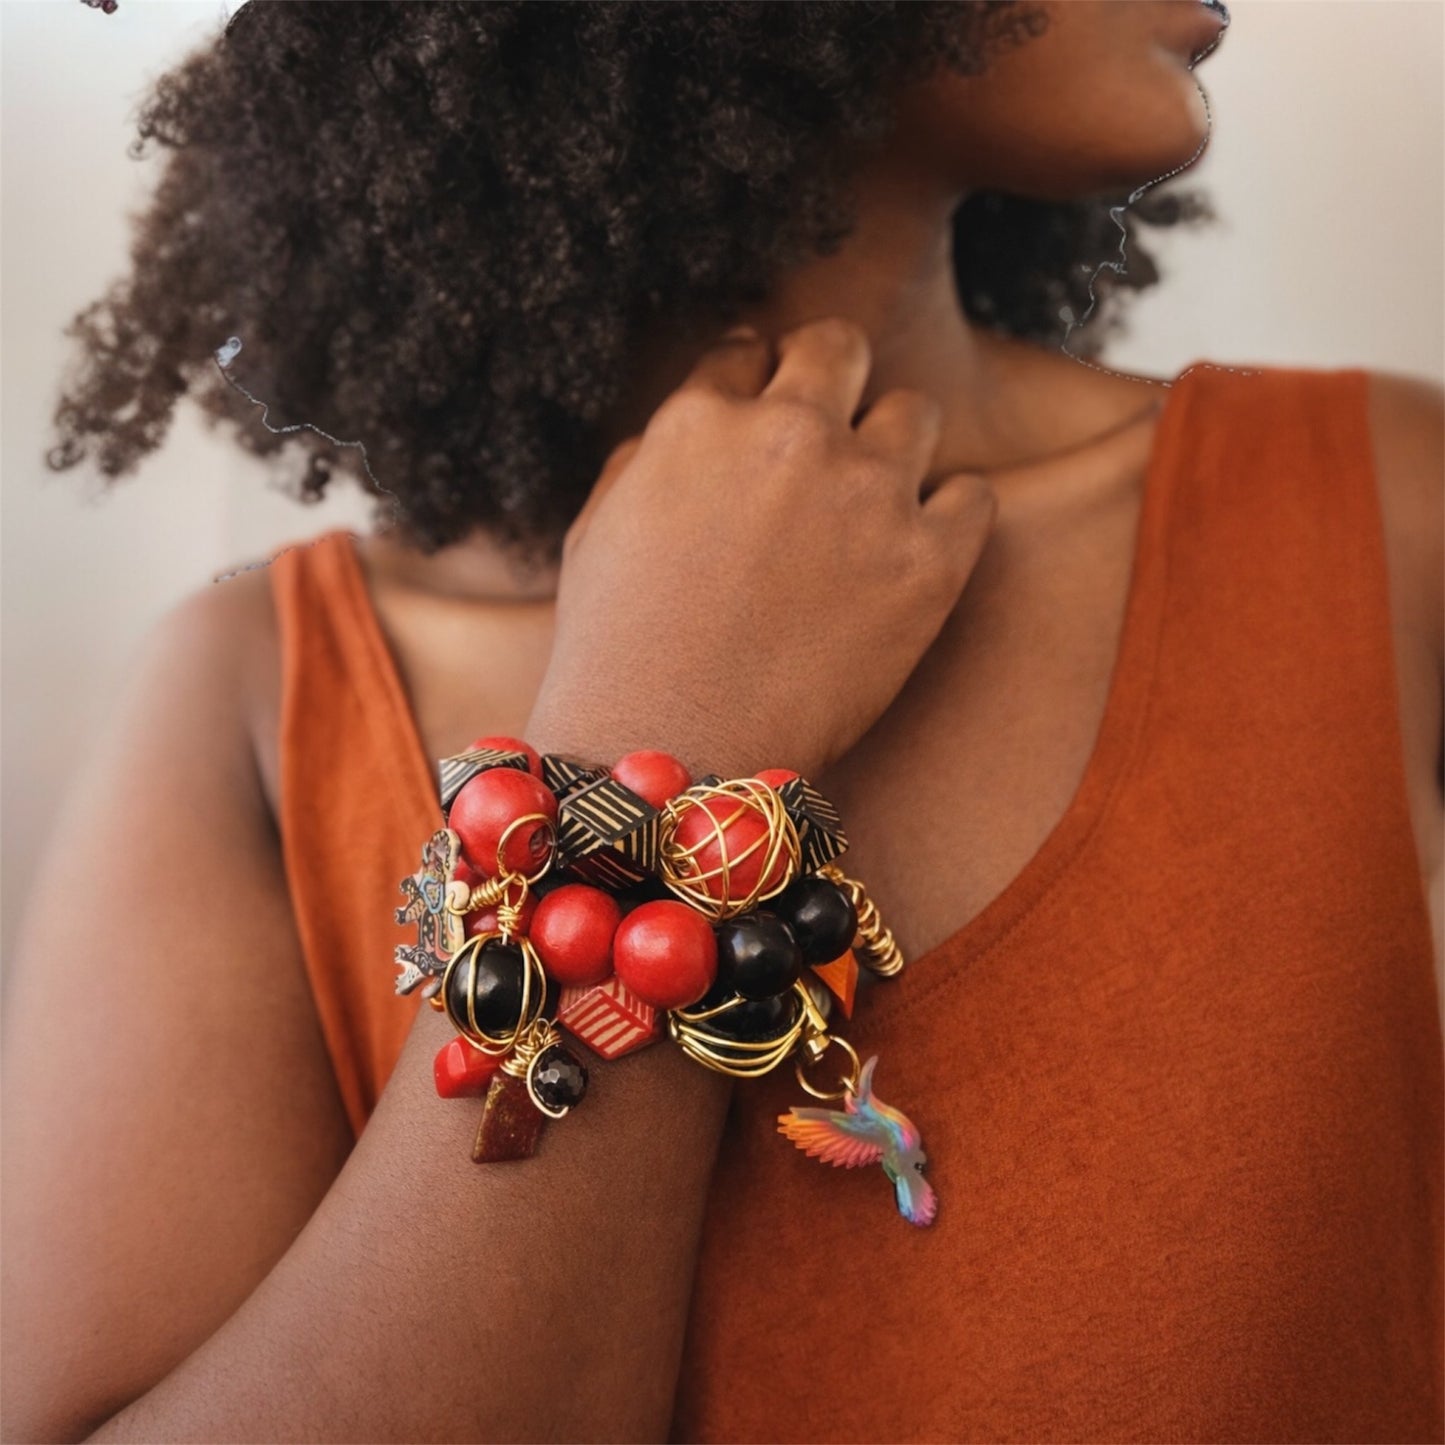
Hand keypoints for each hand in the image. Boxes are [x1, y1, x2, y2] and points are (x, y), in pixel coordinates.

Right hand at [528, 318, 997, 777]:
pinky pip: (973, 498)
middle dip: (833, 377)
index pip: (748, 353)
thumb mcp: (595, 530)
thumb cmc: (617, 654)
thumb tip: (683, 432)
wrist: (673, 751)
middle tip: (831, 427)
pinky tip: (919, 546)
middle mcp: (791, 436)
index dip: (758, 382)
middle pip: (840, 349)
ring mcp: (867, 496)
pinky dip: (951, 515)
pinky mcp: (927, 565)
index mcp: (702, 420)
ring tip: (873, 500)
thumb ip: (648, 457)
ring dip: (894, 445)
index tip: (766, 414)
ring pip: (914, 412)